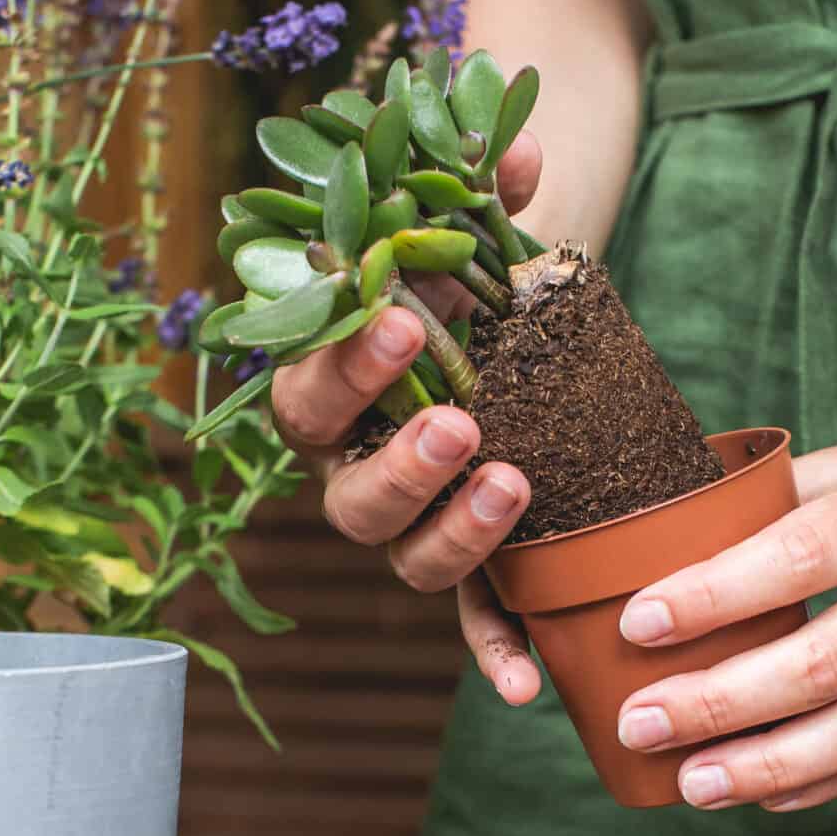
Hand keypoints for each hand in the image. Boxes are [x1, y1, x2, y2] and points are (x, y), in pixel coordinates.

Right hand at [272, 134, 544, 704]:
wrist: (523, 328)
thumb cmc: (475, 280)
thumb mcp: (479, 233)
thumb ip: (488, 191)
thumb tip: (525, 149)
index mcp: (335, 389)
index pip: (305, 388)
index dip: (342, 362)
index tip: (397, 314)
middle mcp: (357, 466)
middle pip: (347, 497)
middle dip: (396, 463)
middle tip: (458, 422)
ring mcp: (416, 522)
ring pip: (402, 558)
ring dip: (451, 536)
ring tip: (515, 488)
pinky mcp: (476, 558)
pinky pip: (472, 615)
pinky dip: (494, 651)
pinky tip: (530, 686)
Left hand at [612, 413, 836, 810]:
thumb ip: (781, 497)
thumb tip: (673, 534)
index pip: (798, 556)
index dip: (714, 595)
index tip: (639, 622)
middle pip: (823, 662)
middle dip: (719, 702)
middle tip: (640, 722)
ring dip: (766, 765)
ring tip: (689, 781)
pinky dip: (824, 781)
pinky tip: (761, 791)